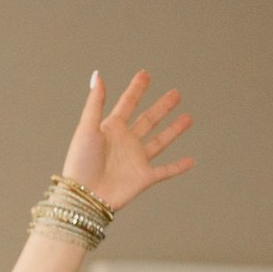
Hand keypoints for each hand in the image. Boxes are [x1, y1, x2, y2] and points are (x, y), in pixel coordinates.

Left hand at [60, 70, 194, 212]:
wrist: (84, 196)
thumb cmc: (80, 163)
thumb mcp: (87, 128)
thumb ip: (95, 102)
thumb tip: (97, 75)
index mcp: (111, 129)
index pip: (127, 104)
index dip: (136, 89)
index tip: (145, 74)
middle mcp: (125, 143)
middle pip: (148, 120)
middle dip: (162, 107)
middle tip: (176, 93)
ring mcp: (136, 160)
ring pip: (160, 141)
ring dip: (174, 130)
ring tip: (188, 118)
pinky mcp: (143, 178)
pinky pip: (166, 171)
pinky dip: (179, 167)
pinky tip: (192, 160)